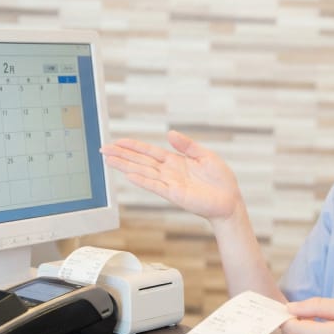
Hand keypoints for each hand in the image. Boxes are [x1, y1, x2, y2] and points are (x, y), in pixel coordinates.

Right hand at [100, 130, 240, 221]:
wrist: (229, 200)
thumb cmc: (220, 180)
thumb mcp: (205, 155)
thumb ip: (187, 145)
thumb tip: (170, 133)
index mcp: (175, 161)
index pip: (149, 152)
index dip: (133, 146)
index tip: (118, 141)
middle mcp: (169, 172)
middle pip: (140, 161)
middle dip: (122, 155)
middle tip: (103, 149)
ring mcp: (169, 183)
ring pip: (142, 172)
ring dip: (125, 166)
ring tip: (109, 160)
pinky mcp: (174, 194)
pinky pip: (155, 185)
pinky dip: (142, 180)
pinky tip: (128, 175)